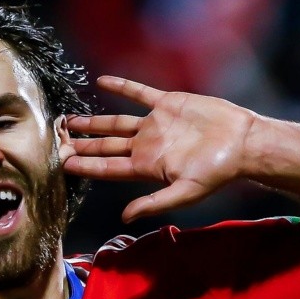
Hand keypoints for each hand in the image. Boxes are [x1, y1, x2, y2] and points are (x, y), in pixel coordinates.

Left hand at [64, 76, 255, 221]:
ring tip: (71, 120)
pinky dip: (121, 87)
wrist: (241, 143)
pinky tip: (101, 81)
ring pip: (116, 122)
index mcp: (147, 167)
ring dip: (94, 121)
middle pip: (107, 145)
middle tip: (58, 142)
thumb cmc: (216, 172)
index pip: (109, 167)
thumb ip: (153, 203)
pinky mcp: (167, 104)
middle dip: (83, 145)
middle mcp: (147, 145)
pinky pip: (139, 94)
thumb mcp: (184, 192)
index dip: (86, 166)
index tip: (63, 164)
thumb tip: (124, 217)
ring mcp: (155, 124)